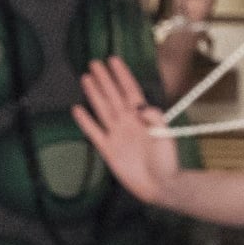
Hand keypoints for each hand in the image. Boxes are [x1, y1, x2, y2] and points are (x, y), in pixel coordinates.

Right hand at [72, 59, 183, 206]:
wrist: (159, 185)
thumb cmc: (166, 160)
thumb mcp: (165, 134)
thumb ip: (154, 117)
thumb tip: (140, 106)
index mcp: (143, 116)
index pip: (130, 90)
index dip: (122, 75)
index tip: (114, 59)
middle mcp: (128, 122)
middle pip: (113, 95)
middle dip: (105, 79)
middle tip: (94, 62)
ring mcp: (117, 134)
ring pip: (102, 109)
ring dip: (94, 93)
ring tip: (86, 77)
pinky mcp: (108, 149)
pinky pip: (94, 132)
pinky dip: (85, 121)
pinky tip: (77, 109)